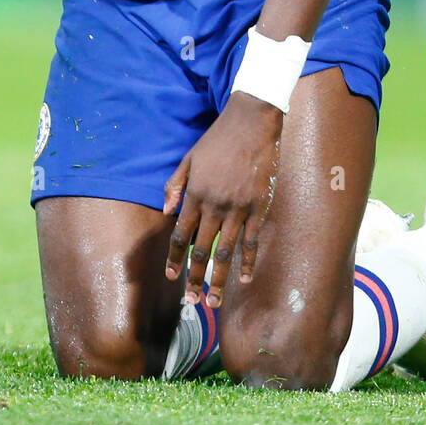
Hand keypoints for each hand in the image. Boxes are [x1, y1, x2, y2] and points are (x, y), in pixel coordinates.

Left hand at [163, 92, 281, 308]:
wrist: (252, 123)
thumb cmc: (218, 139)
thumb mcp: (189, 158)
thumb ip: (175, 185)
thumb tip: (167, 211)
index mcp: (195, 194)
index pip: (180, 234)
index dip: (174, 257)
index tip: (170, 276)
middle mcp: (214, 205)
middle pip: (201, 250)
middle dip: (195, 278)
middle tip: (192, 301)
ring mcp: (238, 208)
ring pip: (225, 252)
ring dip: (218, 279)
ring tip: (214, 301)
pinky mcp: (259, 207)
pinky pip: (251, 241)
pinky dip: (247, 262)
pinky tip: (243, 279)